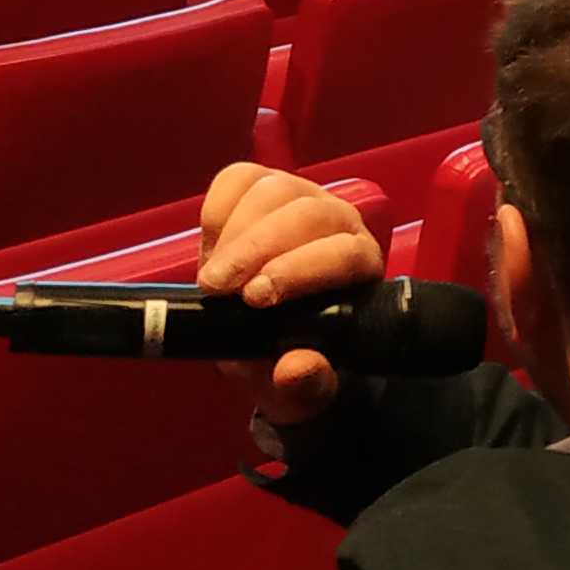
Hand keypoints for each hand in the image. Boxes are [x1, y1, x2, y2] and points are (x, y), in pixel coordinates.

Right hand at [198, 162, 384, 426]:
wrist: (269, 338)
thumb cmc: (292, 357)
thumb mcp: (299, 390)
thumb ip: (305, 384)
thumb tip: (297, 368)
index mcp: (361, 266)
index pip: (344, 253)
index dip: (298, 270)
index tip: (254, 300)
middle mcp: (339, 222)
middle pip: (305, 214)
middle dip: (256, 249)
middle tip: (216, 289)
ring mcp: (301, 197)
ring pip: (273, 190)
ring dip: (234, 233)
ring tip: (212, 279)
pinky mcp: (262, 186)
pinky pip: (240, 179)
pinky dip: (217, 210)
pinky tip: (209, 248)